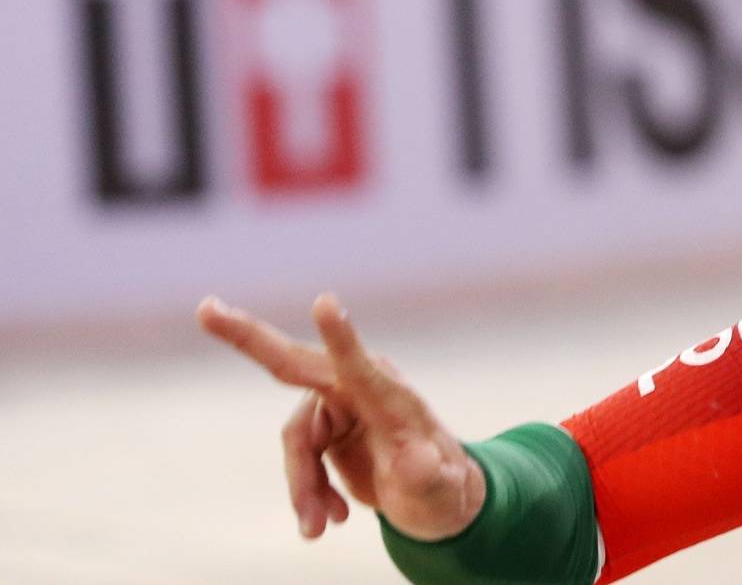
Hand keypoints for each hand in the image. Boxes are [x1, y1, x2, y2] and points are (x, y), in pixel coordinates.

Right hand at [196, 293, 484, 541]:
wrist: (436, 498)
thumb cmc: (445, 488)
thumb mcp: (442, 490)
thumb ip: (429, 475)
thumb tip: (418, 464)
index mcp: (390, 396)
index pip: (360, 367)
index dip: (340, 338)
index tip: (325, 303)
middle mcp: (360, 388)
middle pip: (293, 365)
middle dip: (247, 338)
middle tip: (205, 309)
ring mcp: (339, 405)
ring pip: (295, 441)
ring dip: (302, 487)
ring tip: (318, 530)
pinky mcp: (325, 427)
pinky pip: (299, 459)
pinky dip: (306, 492)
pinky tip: (330, 518)